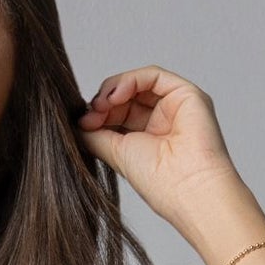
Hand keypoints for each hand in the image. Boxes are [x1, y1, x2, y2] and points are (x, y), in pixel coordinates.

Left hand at [77, 66, 237, 222]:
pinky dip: (130, 80)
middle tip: (91, 114)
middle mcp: (163, 119)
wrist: (188, 189)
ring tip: (102, 105)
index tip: (84, 123)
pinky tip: (116, 95)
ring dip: (113, 89)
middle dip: (104, 101)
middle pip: (126, 96)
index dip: (99, 113)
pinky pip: (152, 76)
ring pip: (138, 83)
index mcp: (149, 137)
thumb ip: (95, 136)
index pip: (119, 113)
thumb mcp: (117, 154)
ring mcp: (175, 105)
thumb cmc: (160, 182)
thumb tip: (76, 123)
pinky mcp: (186, 93)